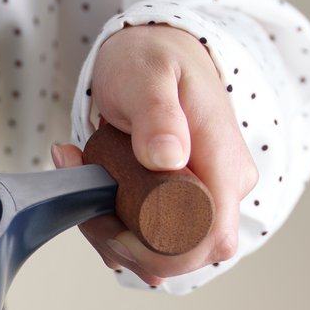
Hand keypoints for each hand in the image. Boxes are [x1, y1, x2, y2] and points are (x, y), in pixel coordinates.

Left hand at [53, 25, 258, 285]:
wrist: (154, 53)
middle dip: (129, 249)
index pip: (210, 237)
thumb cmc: (152, 59)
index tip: (114, 229)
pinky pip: (149, 239)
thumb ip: (158, 115)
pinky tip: (94, 196)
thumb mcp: (148, 76)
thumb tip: (168, 157)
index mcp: (224, 162)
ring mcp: (203, 200)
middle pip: (184, 256)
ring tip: (85, 184)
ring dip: (115, 239)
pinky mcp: (180, 205)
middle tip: (89, 208)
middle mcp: (222, 189)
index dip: (161, 251)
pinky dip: (114, 229)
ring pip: (163, 254)